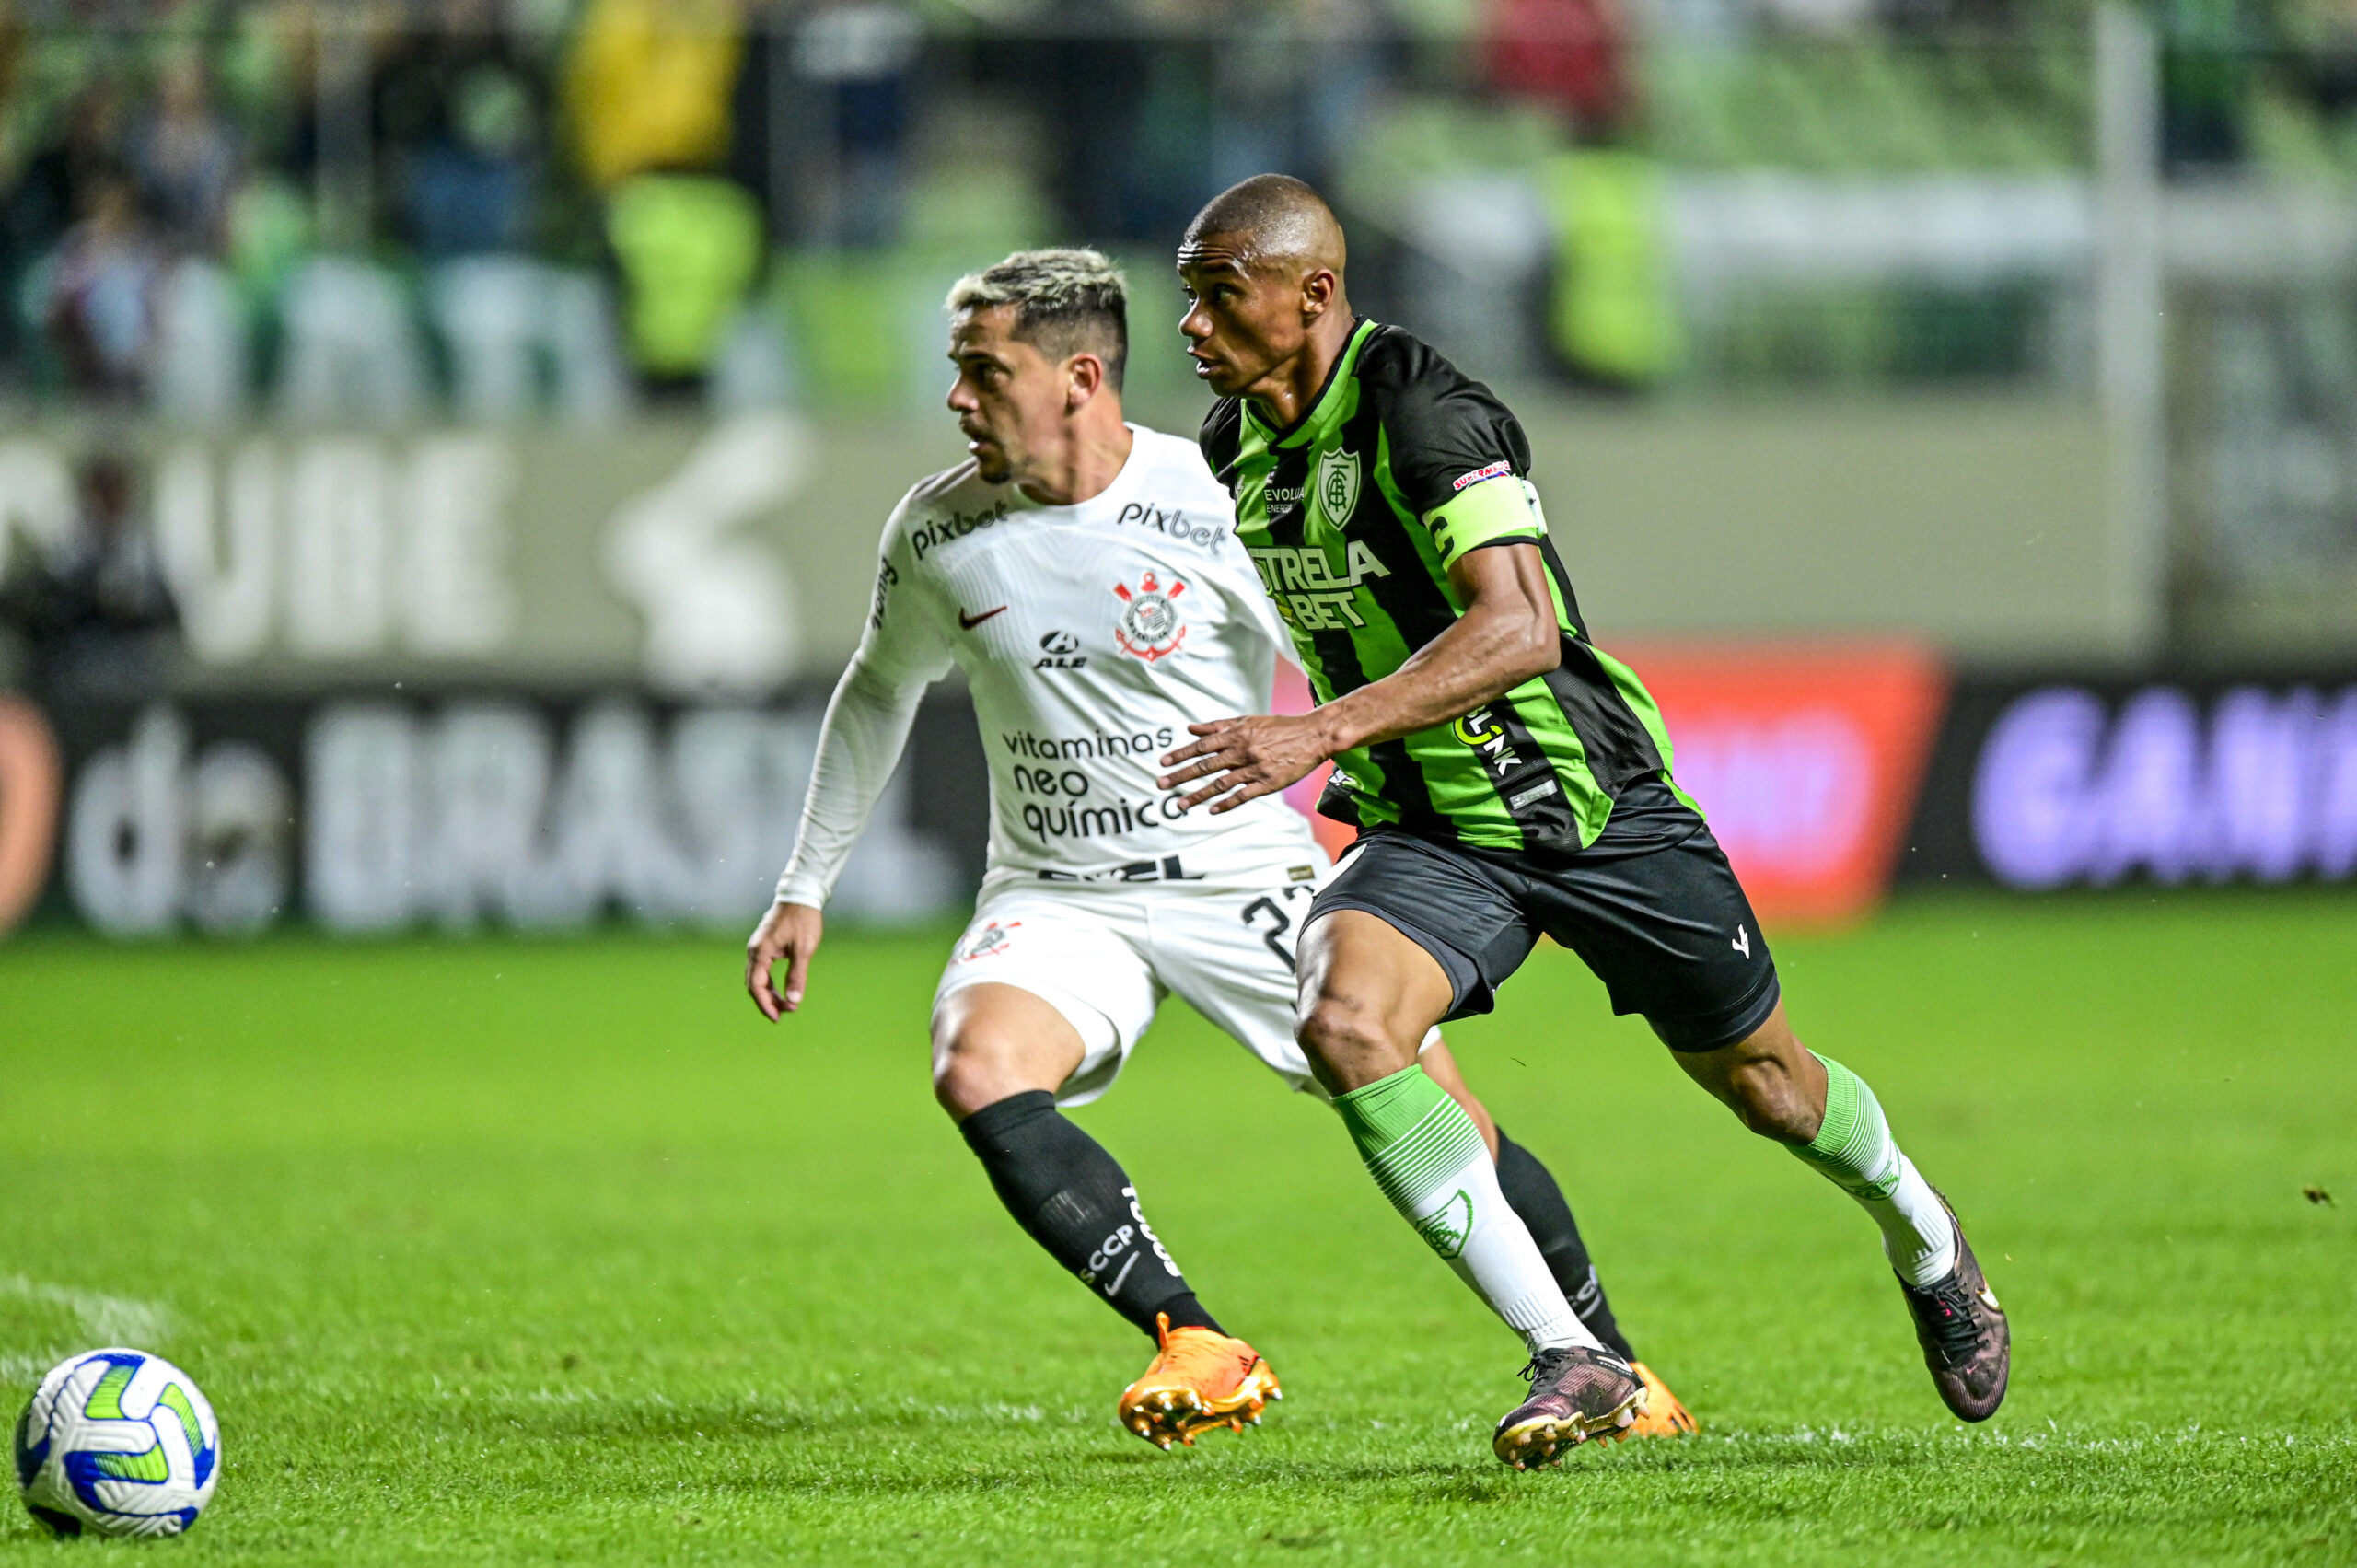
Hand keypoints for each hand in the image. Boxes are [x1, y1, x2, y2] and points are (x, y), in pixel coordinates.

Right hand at [745, 900, 823, 1019]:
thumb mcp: (803, 950)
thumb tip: (794, 1001)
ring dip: (769, 994)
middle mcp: (755, 951)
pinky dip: (770, 984)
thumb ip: (797, 975)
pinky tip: (781, 992)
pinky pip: (762, 971)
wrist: (801, 896)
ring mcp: (758, 948)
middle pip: (754, 984)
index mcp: (761, 952)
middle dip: (768, 1002)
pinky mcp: (765, 947)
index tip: (778, 1018)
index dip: (766, 1004)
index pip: (756, 986)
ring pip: (757, 979)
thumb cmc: (803, 920)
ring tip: (786, 1006)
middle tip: (785, 1014)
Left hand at [1158, 713, 1334, 813]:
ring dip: (1198, 795)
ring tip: (1180, 805)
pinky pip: (1243, 795)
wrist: (1313, 736)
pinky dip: (1227, 803)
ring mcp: (1255, 768)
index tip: (1163, 762)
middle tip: (1160, 785)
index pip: (1202, 745)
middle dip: (1181, 776)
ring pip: (1221, 783)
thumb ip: (1218, 726)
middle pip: (1206, 765)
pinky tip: (1212, 810)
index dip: (1181, 754)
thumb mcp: (1248, 721)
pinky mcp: (1268, 783)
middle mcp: (1242, 751)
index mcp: (1236, 734)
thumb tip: (1190, 728)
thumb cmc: (1279, 727)